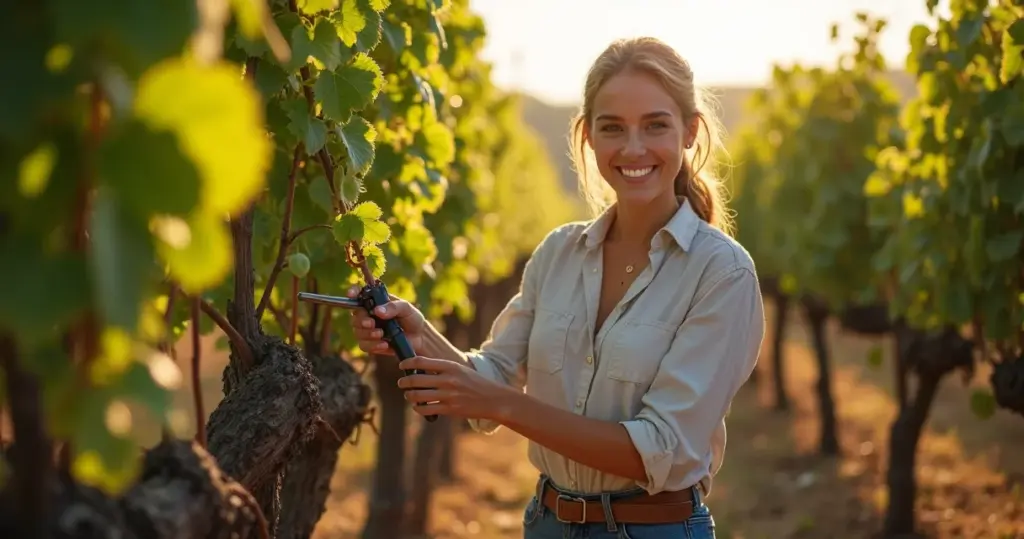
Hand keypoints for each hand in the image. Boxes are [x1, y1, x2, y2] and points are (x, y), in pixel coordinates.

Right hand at [346, 285, 426, 355]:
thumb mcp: (406, 308)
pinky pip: (364, 345)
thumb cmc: (412, 318)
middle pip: (355, 317)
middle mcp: (369, 315)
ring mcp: (369, 330)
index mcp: (376, 302)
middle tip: (373, 324)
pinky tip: (385, 345)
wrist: (419, 337)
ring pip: (357, 332)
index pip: (359, 295)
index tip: (351, 295)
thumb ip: (393, 307)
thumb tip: (378, 311)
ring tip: (382, 335)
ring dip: (368, 334)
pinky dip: (373, 346)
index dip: (353, 293)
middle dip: (362, 321)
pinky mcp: (372, 344)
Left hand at [397, 356, 512, 420]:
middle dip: (404, 382)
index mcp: (450, 366)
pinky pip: (426, 409)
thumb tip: (419, 370)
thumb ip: (442, 369)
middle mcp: (448, 380)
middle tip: (401, 383)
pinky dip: (418, 408)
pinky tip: (417, 406)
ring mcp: (448, 395)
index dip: (407, 363)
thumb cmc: (475, 383)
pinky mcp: (450, 409)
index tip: (401, 365)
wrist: (493, 399)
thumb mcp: (460, 370)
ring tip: (408, 395)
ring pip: (418, 395)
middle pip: (416, 379)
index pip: (421, 361)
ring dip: (409, 395)